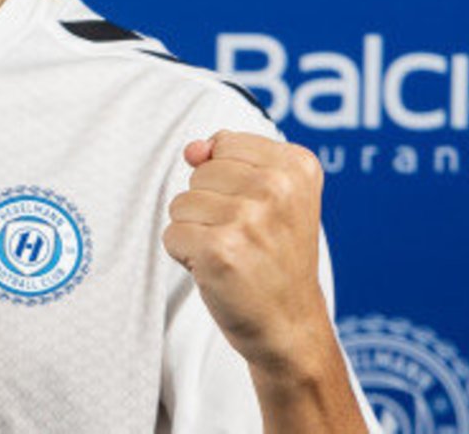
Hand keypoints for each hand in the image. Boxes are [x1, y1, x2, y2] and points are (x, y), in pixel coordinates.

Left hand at [162, 130, 333, 374]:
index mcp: (297, 166)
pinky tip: (217, 272)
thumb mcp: (269, 197)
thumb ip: (228, 158)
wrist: (290, 325)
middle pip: (199, 173)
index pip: (224, 143)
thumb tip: (193, 149)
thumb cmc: (274, 257)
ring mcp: (249, 219)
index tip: (258, 212)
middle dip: (209, 206)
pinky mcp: (220, 250)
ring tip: (232, 255)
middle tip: (244, 239)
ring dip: (196, 232)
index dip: (227, 181)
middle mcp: (277, 188)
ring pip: (181, 203)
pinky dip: (185, 256)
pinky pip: (171, 234)